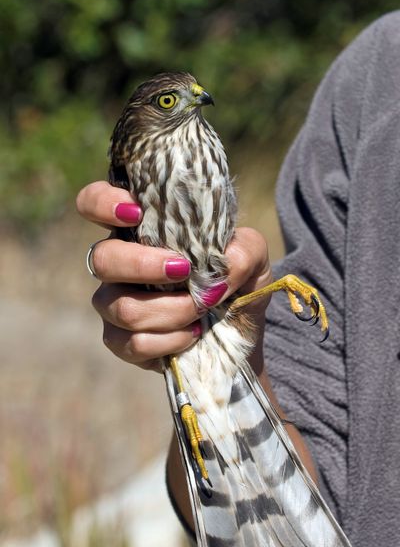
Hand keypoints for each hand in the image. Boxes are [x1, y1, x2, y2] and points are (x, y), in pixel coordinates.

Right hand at [77, 181, 271, 372]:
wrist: (239, 332)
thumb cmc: (236, 282)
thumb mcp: (253, 257)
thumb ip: (243, 249)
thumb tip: (222, 264)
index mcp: (140, 230)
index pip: (94, 203)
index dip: (102, 203)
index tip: (136, 213)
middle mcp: (119, 264)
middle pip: (102, 258)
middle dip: (144, 265)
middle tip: (182, 270)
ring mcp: (115, 303)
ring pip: (122, 307)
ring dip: (170, 310)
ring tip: (201, 309)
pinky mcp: (121, 341)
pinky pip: (132, 343)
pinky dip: (170, 340)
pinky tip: (193, 334)